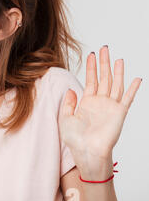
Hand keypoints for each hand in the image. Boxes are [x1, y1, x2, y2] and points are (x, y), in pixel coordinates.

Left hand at [58, 46, 141, 178]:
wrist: (86, 152)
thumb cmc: (75, 139)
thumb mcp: (65, 118)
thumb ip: (68, 103)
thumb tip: (70, 89)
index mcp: (86, 102)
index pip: (90, 80)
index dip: (91, 67)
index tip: (91, 54)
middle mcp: (100, 102)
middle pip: (103, 78)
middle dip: (103, 63)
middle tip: (104, 49)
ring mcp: (110, 107)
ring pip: (115, 84)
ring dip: (117, 71)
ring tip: (118, 58)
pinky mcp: (119, 113)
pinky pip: (127, 98)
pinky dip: (132, 89)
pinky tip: (136, 78)